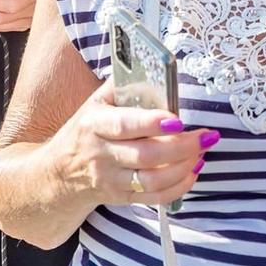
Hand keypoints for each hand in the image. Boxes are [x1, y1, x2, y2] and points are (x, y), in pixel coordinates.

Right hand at [58, 81, 217, 208]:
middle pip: (145, 155)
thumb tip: (155, 68)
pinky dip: (178, 187)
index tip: (178, 119)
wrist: (59, 172)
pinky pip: (154, 198)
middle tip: (206, 136)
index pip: (124, 125)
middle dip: (182, 146)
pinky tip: (192, 171)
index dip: (152, 123)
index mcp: (94, 124)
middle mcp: (101, 154)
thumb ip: (123, 86)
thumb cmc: (86, 130)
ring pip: (152, 180)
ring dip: (184, 167)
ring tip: (202, 152)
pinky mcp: (120, 197)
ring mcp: (110, 179)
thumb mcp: (96, 103)